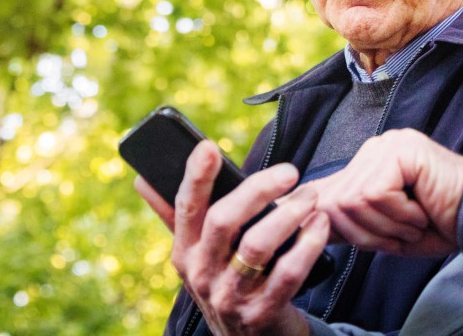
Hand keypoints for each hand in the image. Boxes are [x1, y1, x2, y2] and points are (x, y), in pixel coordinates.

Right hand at [157, 140, 327, 335]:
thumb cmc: (226, 283)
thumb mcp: (197, 256)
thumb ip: (175, 218)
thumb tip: (142, 178)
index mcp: (184, 252)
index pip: (185, 208)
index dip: (195, 177)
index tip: (209, 147)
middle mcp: (202, 274)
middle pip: (223, 221)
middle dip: (257, 190)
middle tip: (289, 172)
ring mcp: (230, 297)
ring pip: (257, 246)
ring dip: (289, 215)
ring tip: (311, 196)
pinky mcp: (261, 314)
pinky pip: (288, 274)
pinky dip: (308, 245)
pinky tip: (320, 225)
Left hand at [297, 129, 462, 256]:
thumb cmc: (439, 225)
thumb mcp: (384, 230)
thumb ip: (348, 221)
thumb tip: (307, 218)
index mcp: (369, 165)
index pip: (329, 190)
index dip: (327, 221)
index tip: (328, 235)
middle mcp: (375, 150)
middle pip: (335, 202)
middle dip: (366, 233)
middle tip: (400, 236)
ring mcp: (389, 146)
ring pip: (353, 200)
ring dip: (385, 226)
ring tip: (413, 223)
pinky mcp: (401, 151)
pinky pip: (374, 194)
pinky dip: (398, 215)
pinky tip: (421, 212)